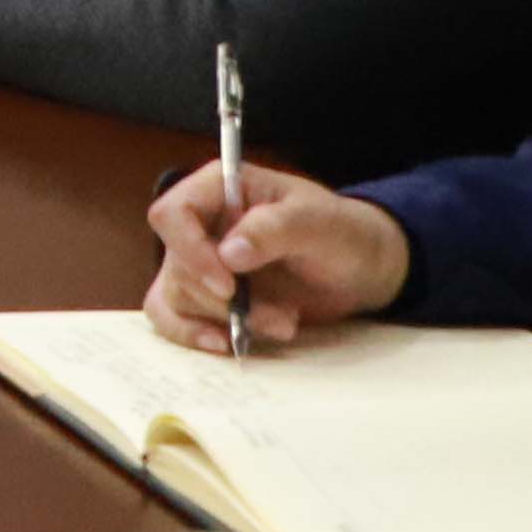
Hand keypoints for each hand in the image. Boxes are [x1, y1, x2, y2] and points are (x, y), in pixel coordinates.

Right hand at [141, 159, 406, 352]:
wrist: (360, 270)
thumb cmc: (343, 234)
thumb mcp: (320, 224)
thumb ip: (275, 229)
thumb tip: (228, 254)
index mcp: (220, 189)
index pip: (172, 214)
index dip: (189, 250)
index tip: (228, 284)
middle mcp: (202, 223)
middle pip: (178, 265)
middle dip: (226, 300)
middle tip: (280, 315)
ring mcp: (201, 260)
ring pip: (179, 296)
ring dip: (229, 320)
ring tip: (283, 322)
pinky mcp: (206, 295)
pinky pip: (172, 317)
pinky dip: (191, 334)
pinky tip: (223, 342)